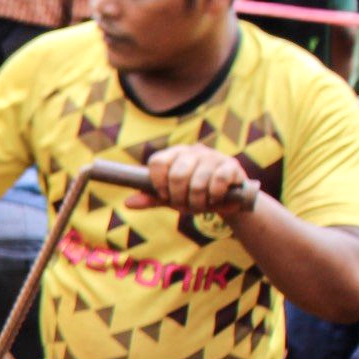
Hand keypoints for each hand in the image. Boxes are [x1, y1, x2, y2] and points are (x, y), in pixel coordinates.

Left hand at [130, 144, 258, 220]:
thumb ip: (151, 198)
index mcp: (174, 155)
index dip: (158, 182)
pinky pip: (219, 181)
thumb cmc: (192, 194)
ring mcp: (213, 156)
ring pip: (198, 181)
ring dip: (197, 202)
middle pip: (177, 174)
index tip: (164, 196)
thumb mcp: (170, 197)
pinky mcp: (230, 165)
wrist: (225, 199)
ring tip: (199, 206)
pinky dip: (214, 196)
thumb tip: (127, 203)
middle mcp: (192, 151)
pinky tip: (215, 200)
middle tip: (183, 206)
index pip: (157, 161)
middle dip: (178, 197)